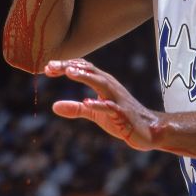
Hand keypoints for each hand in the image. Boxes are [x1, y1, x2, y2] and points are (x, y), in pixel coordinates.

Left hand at [45, 58, 159, 150]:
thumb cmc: (121, 118)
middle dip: (70, 66)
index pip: (84, 68)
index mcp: (104, 83)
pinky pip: (111, 107)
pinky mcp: (122, 114)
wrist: (148, 130)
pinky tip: (87, 103)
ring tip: (69, 72)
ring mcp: (117, 99)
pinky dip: (99, 104)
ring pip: (101, 83)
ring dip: (85, 76)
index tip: (47, 68)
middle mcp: (110, 86)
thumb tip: (54, 106)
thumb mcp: (94, 113)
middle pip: (89, 71)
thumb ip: (75, 108)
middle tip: (51, 66)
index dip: (66, 66)